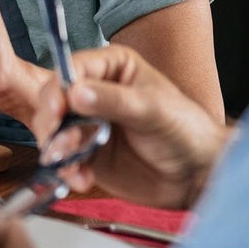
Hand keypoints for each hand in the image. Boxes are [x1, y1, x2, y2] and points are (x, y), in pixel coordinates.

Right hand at [29, 44, 231, 208]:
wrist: (197, 175)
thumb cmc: (186, 130)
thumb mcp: (152, 110)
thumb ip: (114, 100)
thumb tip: (75, 93)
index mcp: (113, 67)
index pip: (72, 68)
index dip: (59, 88)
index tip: (56, 109)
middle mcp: (96, 92)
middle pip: (56, 100)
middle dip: (51, 123)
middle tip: (58, 144)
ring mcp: (90, 124)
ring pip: (56, 131)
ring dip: (57, 150)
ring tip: (71, 166)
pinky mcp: (89, 153)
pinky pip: (66, 159)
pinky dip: (68, 171)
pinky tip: (82, 180)